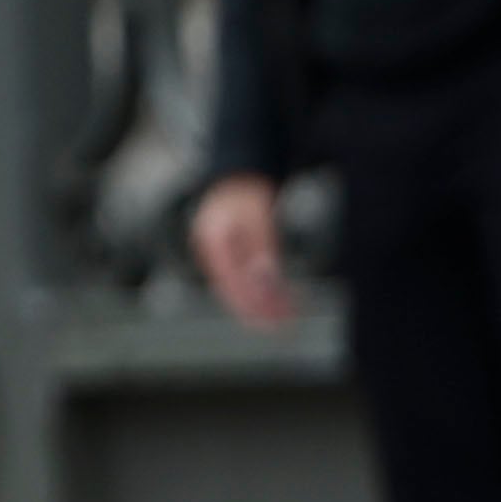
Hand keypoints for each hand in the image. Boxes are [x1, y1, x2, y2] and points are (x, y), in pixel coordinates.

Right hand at [192, 173, 294, 326]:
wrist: (238, 173)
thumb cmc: (246, 191)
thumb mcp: (258, 215)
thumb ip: (262, 247)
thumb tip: (265, 279)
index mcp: (213, 242)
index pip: (230, 284)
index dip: (250, 306)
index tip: (271, 322)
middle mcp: (213, 252)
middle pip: (236, 289)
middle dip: (260, 310)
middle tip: (283, 327)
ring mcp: (221, 255)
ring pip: (243, 286)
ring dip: (265, 303)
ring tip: (288, 318)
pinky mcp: (233, 256)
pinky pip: (248, 278)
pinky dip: (265, 289)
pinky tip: (281, 300)